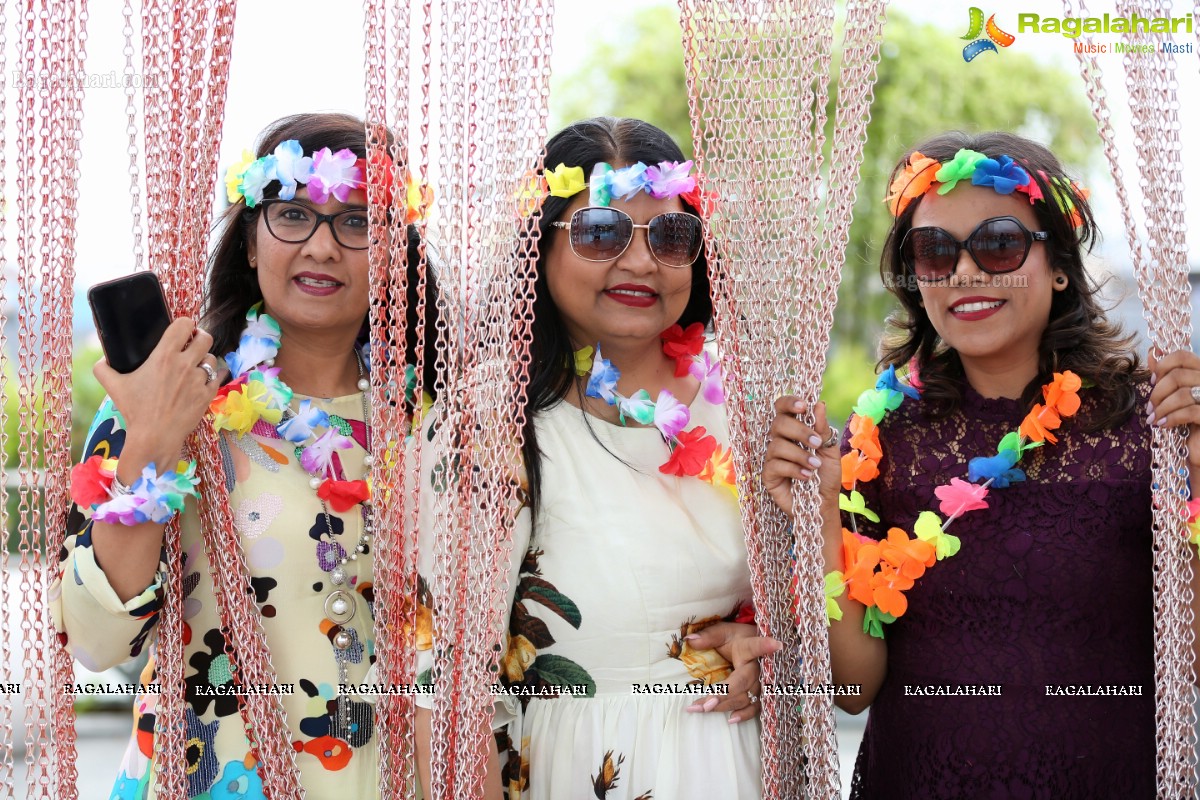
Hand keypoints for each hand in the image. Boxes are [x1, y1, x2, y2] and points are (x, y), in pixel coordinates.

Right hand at [92, 317, 227, 469]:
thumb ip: (104, 368)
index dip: (185, 323)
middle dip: (199, 337)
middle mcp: (185, 364)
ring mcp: (199, 379)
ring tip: (196, 364)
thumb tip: (103, 359)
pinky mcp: (208, 394)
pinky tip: (207, 376)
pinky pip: (219, 376)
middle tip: (193, 343)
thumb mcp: (113, 386)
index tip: (182, 329)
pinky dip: (214, 375)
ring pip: (211, 357)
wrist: (155, 436)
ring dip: (204, 358)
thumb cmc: (135, 411)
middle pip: (205, 337)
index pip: (184, 324)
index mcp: (164, 356)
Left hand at [683, 622, 781, 723]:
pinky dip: (744, 714)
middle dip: (723, 694)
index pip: (756, 646)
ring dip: (725, 705)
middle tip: (704, 704)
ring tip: (704, 709)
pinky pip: (756, 708)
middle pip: (742, 682)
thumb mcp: (723, 632)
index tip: (776, 645)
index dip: (765, 646)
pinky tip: (731, 720)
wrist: (753, 646)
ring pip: (746, 697)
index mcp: (749, 648)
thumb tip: (689, 641)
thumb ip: (708, 636)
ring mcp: (762, 683)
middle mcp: (758, 667)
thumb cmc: (736, 639)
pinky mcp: (761, 695)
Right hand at [763, 397, 841, 515]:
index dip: (789, 403)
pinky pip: (775, 465)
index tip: (803, 406)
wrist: (824, 504)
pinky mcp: (768, 475)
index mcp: (794, 430)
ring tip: (815, 466)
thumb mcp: (830, 450)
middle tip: (816, 442)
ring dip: (799, 454)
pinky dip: (794, 469)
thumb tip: (819, 405)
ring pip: (777, 445)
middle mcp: (780, 440)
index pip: (783, 409)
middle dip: (799, 431)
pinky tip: (807, 476)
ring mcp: (772, 458)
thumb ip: (823, 429)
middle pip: (778, 423)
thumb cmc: (826, 476)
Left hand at [1148, 350, 1199, 468]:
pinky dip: (1172, 418)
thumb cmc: (1187, 422)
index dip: (1163, 366)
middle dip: (1157, 392)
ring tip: (1153, 418)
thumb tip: (1151, 353)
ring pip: (1182, 393)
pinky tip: (1163, 424)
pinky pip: (1190, 412)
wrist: (1199, 450)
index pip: (1183, 356)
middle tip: (1150, 407)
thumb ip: (1166, 376)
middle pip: (1178, 375)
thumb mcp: (1174, 397)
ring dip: (1161, 407)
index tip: (1152, 381)